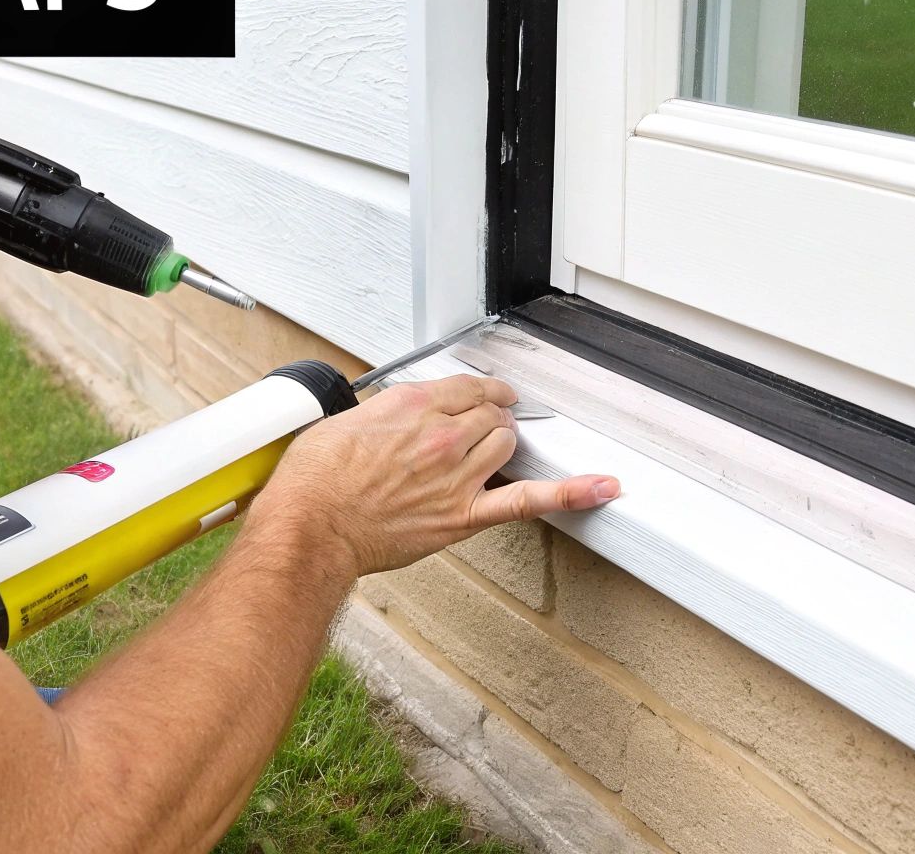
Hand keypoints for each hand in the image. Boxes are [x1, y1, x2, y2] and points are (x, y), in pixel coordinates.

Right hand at [247, 374, 619, 577]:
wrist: (310, 527)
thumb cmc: (316, 481)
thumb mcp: (347, 422)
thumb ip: (388, 413)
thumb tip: (403, 415)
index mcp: (412, 406)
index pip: (468, 388)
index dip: (483, 392)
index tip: (487, 396)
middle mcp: (440, 436)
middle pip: (492, 415)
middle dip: (491, 419)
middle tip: (480, 430)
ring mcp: (456, 476)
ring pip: (507, 446)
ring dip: (503, 446)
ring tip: (489, 454)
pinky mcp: (462, 516)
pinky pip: (527, 501)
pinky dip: (571, 493)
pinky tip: (604, 487)